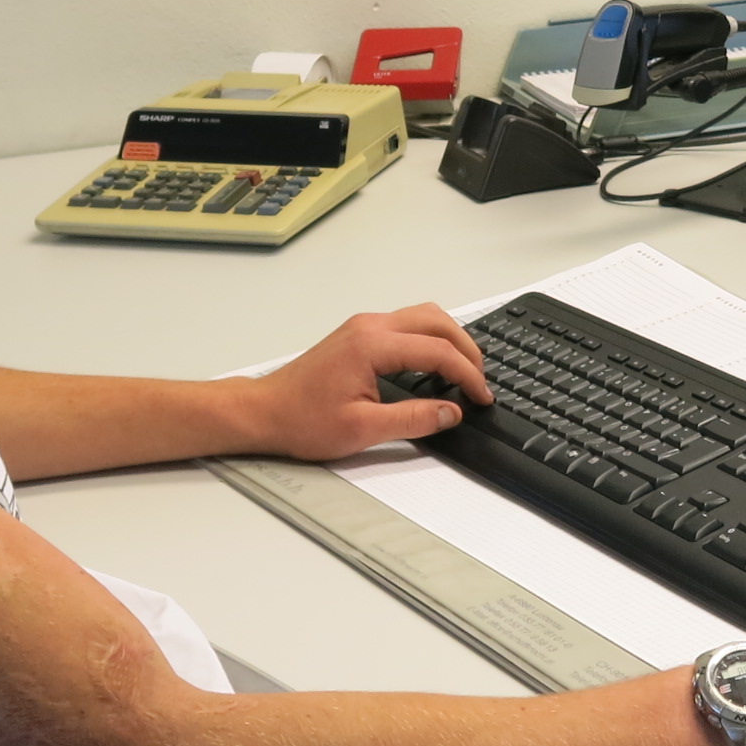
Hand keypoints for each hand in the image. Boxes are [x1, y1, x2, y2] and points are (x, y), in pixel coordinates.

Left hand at [237, 304, 491, 461]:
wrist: (263, 412)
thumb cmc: (303, 420)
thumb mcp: (363, 429)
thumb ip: (414, 419)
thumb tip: (453, 411)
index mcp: (373, 345)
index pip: (437, 351)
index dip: (467, 374)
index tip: (482, 397)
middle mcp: (370, 326)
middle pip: (436, 321)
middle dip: (466, 349)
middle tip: (481, 380)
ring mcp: (363, 326)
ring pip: (423, 316)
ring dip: (449, 339)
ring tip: (464, 371)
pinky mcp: (359, 334)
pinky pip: (407, 325)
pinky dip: (430, 339)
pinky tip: (434, 365)